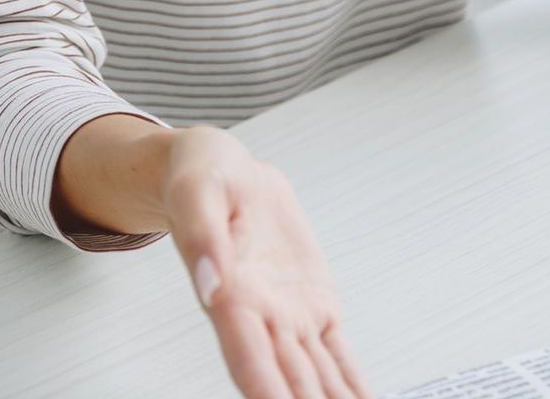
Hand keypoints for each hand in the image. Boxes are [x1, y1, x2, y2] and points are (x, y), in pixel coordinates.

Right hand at [161, 126, 374, 398]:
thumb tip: (211, 282)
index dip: (265, 389)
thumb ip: (203, 237)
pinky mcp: (315, 305)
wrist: (232, 172)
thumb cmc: (206, 179)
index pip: (248, 355)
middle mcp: (260, 316)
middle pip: (287, 379)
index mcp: (229, 294)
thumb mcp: (197, 193)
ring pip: (316, 376)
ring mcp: (290, 316)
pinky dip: (351, 382)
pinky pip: (337, 352)